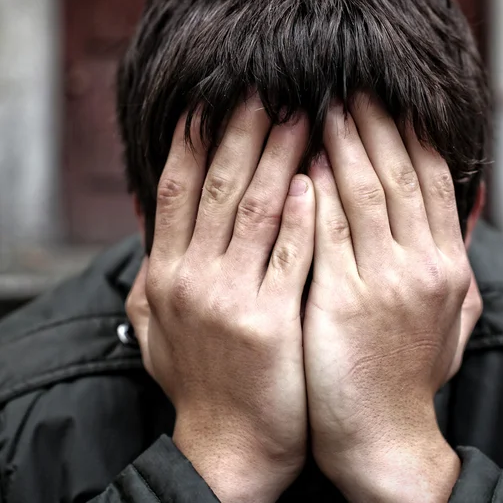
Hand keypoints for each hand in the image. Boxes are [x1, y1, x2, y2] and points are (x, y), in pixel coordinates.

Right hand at [126, 101, 314, 502]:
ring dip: (278, 157)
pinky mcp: (269, 322)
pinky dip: (301, 215)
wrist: (228, 446)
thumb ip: (154, 279)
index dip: (195, 141)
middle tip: (267, 89)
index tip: (215, 100)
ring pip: (255, 209)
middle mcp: (191, 278)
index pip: (177, 190)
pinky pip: (288, 256)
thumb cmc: (200, 383)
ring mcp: (229, 300)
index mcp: (166, 274)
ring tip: (301, 116)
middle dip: (241, 132)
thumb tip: (153, 237)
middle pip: (218, 187)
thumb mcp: (160, 329)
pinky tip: (314, 180)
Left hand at [304, 98, 476, 502]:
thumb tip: (461, 223)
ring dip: (344, 143)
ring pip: (365, 192)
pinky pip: (328, 231)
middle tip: (351, 84)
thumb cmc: (408, 376)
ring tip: (322, 105)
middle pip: (400, 174)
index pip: (432, 181)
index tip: (388, 100)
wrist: (384, 437)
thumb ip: (456, 270)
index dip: (410, 135)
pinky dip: (316, 193)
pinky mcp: (342, 301)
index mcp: (448, 266)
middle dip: (376, 123)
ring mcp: (384, 282)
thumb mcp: (451, 321)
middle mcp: (423, 266)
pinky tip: (303, 162)